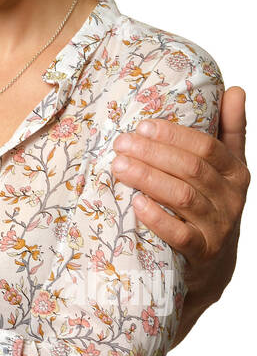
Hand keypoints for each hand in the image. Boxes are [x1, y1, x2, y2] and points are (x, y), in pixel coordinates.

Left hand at [112, 86, 248, 339]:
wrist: (211, 265)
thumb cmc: (213, 205)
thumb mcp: (226, 168)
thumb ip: (230, 129)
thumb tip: (235, 89)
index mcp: (236, 173)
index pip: (207, 146)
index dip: (174, 135)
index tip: (143, 125)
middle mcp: (231, 199)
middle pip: (191, 169)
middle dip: (153, 154)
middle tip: (120, 143)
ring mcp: (218, 228)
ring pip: (184, 198)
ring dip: (148, 179)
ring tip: (119, 166)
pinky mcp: (202, 254)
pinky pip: (180, 235)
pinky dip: (158, 218)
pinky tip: (136, 203)